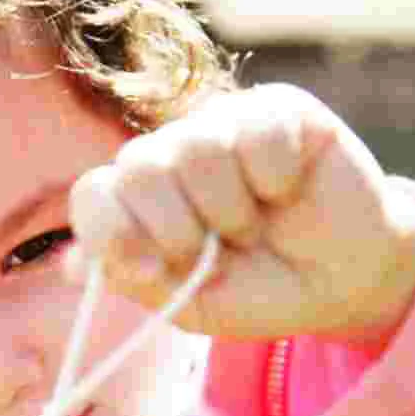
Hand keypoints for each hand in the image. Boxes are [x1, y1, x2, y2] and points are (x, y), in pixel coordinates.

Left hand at [66, 84, 414, 347]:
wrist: (341, 285)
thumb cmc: (259, 290)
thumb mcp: (191, 305)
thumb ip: (136, 280)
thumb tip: (74, 265)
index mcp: (139, 203)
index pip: (93, 195)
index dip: (113, 232)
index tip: (150, 271)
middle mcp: (171, 156)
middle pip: (137, 166)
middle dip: (175, 226)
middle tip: (214, 253)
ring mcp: (221, 126)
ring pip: (196, 147)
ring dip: (230, 208)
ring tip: (254, 226)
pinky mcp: (276, 110)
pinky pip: (257, 132)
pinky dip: (275, 178)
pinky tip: (288, 192)